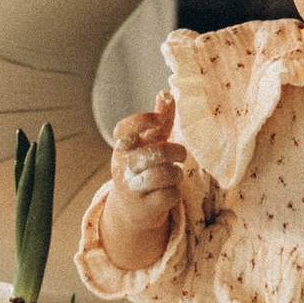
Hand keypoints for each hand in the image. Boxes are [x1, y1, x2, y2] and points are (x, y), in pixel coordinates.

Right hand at [101, 101, 185, 269]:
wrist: (130, 209)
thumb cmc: (143, 168)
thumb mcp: (148, 143)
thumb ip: (160, 120)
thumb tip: (166, 93)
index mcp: (123, 147)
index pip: (125, 129)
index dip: (142, 121)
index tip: (158, 120)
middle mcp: (123, 166)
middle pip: (152, 154)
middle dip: (174, 152)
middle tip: (180, 154)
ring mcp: (131, 188)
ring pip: (162, 175)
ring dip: (175, 174)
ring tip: (174, 174)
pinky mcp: (143, 208)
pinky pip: (168, 195)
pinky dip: (174, 193)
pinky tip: (169, 191)